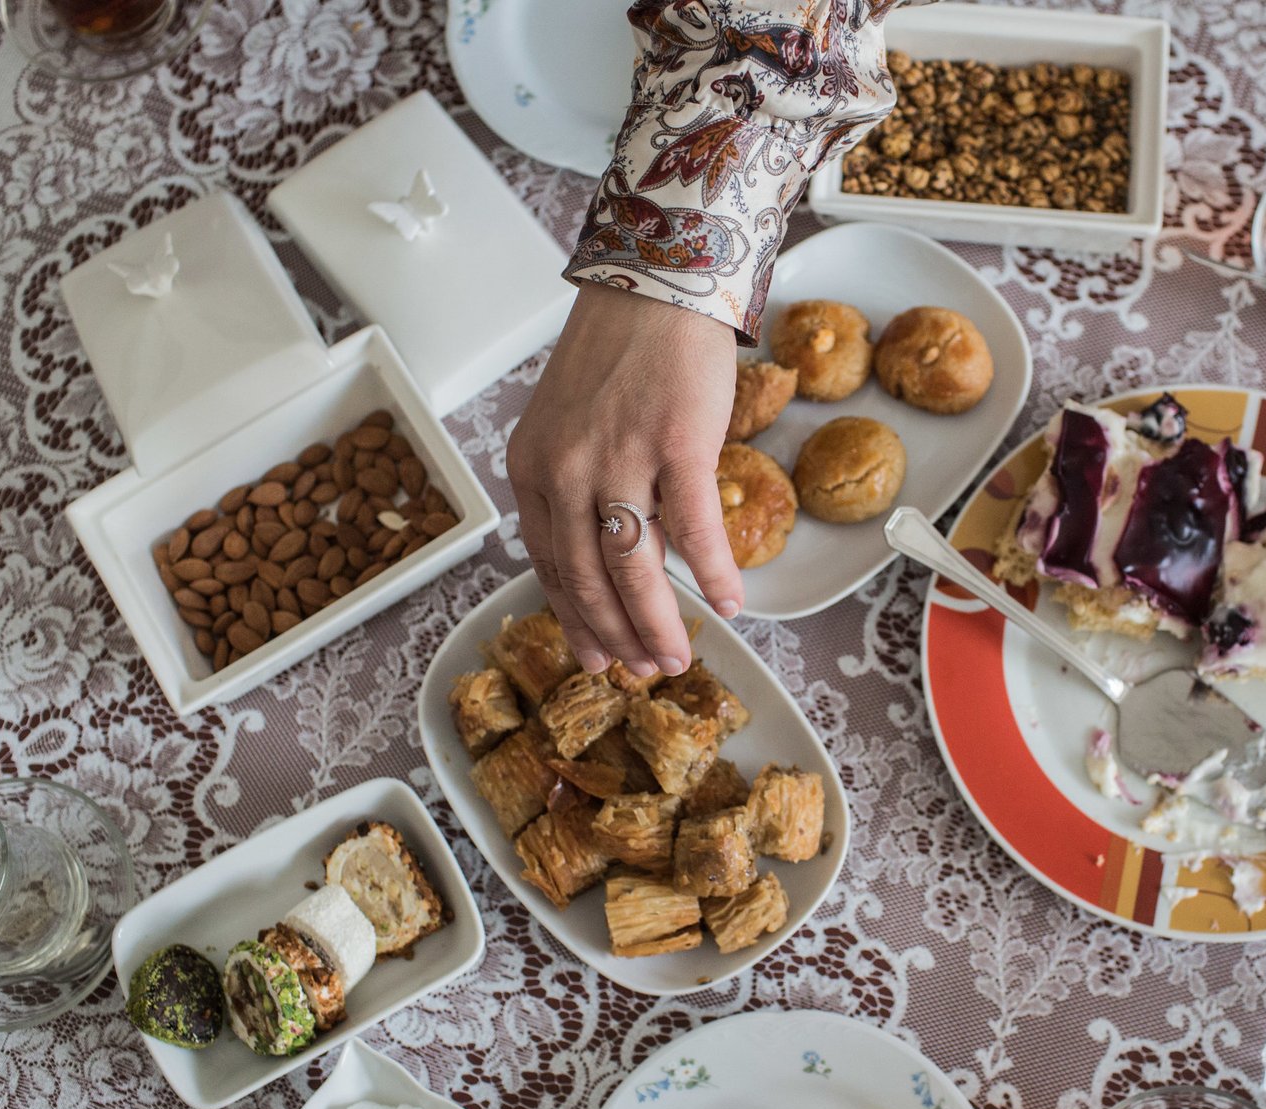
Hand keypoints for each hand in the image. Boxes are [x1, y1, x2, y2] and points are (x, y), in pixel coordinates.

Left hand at [508, 283, 744, 677]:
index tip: (596, 653)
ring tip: (678, 657)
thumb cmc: (621, 349)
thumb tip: (606, 548)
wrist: (659, 282)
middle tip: (643, 670)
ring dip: (659, 622)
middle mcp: (567, 467)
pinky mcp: (677, 444)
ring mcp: (621, 457)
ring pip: (635, 566)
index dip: (575, 617)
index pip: (549, 563)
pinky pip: (695, 529)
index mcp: (533, 466)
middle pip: (589, 576)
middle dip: (617, 635)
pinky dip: (715, 573)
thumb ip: (574, 481)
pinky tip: (731, 603)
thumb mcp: (568, 420)